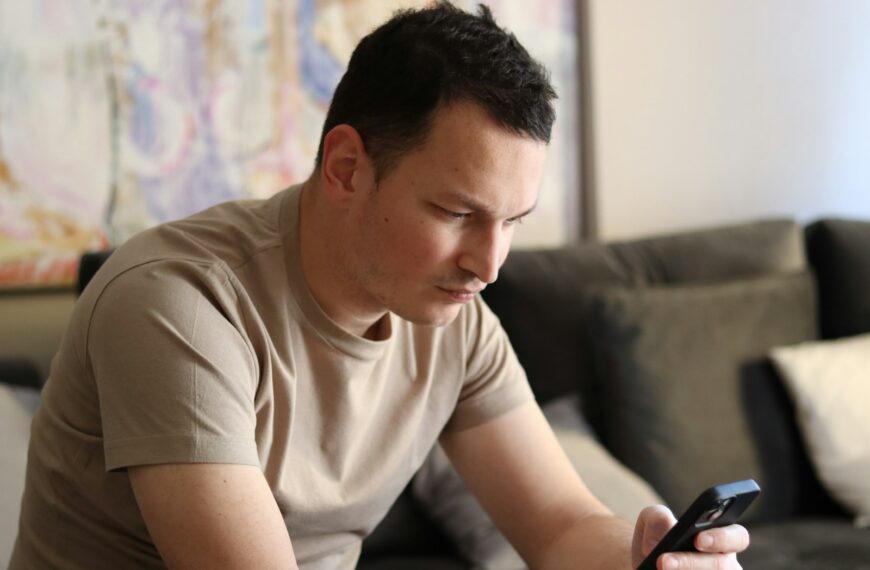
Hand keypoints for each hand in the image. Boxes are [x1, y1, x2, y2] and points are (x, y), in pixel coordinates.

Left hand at [631, 505, 749, 568]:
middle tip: (664, 562)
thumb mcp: (650, 524)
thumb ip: (657, 517)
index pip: (737, 537)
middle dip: (691, 563)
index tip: (699, 540)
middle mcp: (725, 565)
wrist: (646, 569)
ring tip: (660, 569)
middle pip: (723, 566)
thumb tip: (668, 522)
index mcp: (719, 538)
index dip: (722, 538)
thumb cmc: (653, 543)